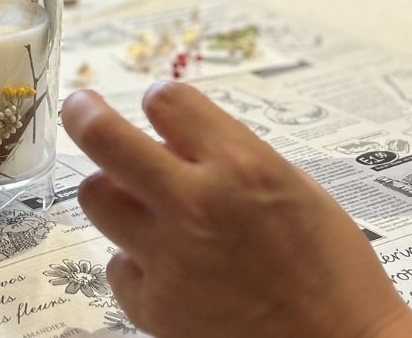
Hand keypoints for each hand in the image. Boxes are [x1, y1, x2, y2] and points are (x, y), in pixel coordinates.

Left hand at [61, 83, 411, 337]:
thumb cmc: (330, 266)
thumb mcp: (290, 183)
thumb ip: (228, 155)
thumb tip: (170, 140)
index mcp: (241, 164)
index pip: (165, 100)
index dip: (162, 103)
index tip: (162, 111)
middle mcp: (197, 204)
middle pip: (105, 137)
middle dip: (85, 113)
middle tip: (81, 108)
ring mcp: (172, 259)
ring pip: (96, 197)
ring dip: (113, 192)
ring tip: (136, 201)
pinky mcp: (158, 310)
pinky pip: (117, 267)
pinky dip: (134, 262)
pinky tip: (165, 267)